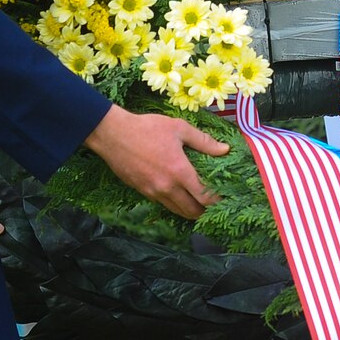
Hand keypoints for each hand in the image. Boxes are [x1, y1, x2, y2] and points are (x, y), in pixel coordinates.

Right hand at [85, 105, 228, 219]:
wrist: (113, 135)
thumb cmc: (147, 128)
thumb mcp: (178, 128)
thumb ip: (203, 141)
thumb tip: (224, 149)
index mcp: (179, 171)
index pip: (204, 197)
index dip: (217, 200)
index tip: (226, 198)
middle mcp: (167, 187)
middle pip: (192, 210)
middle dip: (205, 210)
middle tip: (214, 204)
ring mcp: (153, 192)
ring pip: (177, 210)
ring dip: (190, 210)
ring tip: (199, 203)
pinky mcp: (143, 192)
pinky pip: (164, 204)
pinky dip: (175, 204)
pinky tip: (179, 195)